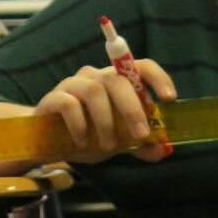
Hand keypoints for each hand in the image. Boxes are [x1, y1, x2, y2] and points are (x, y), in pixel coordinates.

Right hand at [34, 61, 176, 163]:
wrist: (48, 141)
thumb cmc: (89, 134)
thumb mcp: (119, 142)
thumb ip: (140, 145)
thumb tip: (163, 150)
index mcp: (118, 81)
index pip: (142, 67)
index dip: (158, 78)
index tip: (169, 98)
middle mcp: (97, 76)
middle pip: (119, 80)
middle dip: (133, 109)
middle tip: (140, 136)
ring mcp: (74, 84)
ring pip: (95, 91)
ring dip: (106, 122)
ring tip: (108, 146)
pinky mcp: (54, 96)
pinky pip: (69, 104)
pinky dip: (80, 125)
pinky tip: (83, 142)